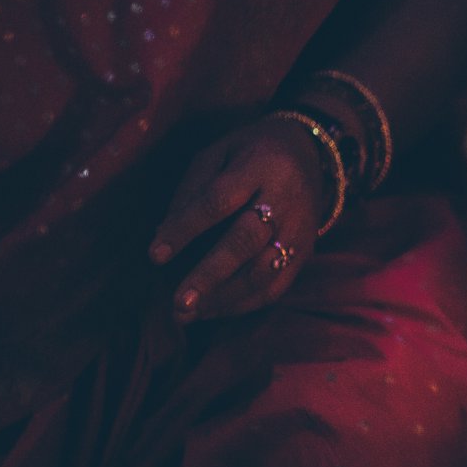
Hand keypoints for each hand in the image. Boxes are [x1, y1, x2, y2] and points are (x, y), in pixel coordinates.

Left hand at [148, 117, 326, 322]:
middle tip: (178, 301)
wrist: (311, 152)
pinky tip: (214, 311)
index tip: (155, 255)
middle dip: (210, 274)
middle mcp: (284, 200)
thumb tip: (162, 235)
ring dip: (225, 297)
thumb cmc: (251, 153)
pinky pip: (278, 285)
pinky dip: (245, 303)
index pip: (218, 201)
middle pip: (246, 241)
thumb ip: (192, 191)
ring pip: (264, 270)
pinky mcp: (306, 252)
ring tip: (189, 314)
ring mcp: (299, 229)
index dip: (186, 229)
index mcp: (258, 166)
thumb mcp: (218, 154)